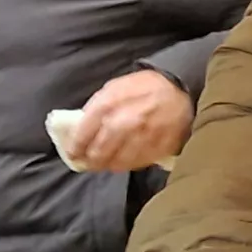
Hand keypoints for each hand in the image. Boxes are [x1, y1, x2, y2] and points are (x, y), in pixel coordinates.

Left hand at [69, 69, 193, 171]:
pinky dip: (130, 165)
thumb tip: (81, 127)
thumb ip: (98, 105)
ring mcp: (147, 133)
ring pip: (121, 159)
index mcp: (113, 100)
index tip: (72, 153)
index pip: (87, 127)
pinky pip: (141, 161)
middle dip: (92, 159)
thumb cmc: (143, 87)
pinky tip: (124, 163)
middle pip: (103, 148)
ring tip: (104, 165)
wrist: (180, 88)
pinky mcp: (162, 144)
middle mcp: (129, 118)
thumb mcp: (116, 86)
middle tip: (87, 163)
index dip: (77, 143)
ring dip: (109, 165)